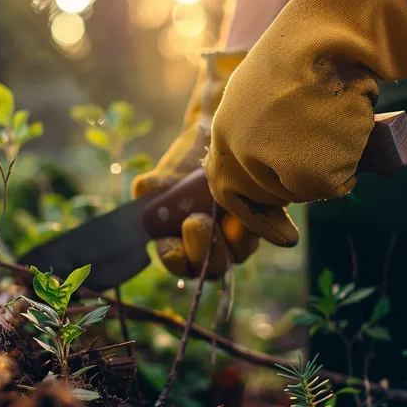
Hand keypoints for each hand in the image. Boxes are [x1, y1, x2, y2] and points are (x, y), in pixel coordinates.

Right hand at [132, 52, 258, 277]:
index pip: (177, 262)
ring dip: (234, 240)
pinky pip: (261, 233)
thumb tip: (145, 190)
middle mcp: (209, 246)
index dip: (175, 258)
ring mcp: (235, 237)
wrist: (214, 139)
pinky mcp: (260, 223)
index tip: (174, 242)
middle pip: (211, 267)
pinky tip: (252, 210)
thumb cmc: (184, 160)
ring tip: (228, 215)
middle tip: (196, 220)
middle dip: (203, 248)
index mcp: (179, 242)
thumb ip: (152, 187)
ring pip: (238, 253)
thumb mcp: (164, 173)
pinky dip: (258, 224)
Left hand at [204, 0, 406, 244]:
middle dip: (296, 189)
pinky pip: (334, 184)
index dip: (254, 215)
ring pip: (307, 191)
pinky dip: (348, 166)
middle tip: (315, 176)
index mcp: (224, 131)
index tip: (283, 233)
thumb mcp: (261, 91)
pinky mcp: (307, 172)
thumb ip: (255, 128)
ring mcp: (271, 164)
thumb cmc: (304, 51)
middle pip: (271, 193)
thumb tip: (274, 166)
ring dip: (326, 169)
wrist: (328, 33)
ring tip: (335, 124)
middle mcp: (240, 152)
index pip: (227, 189)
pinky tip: (349, 132)